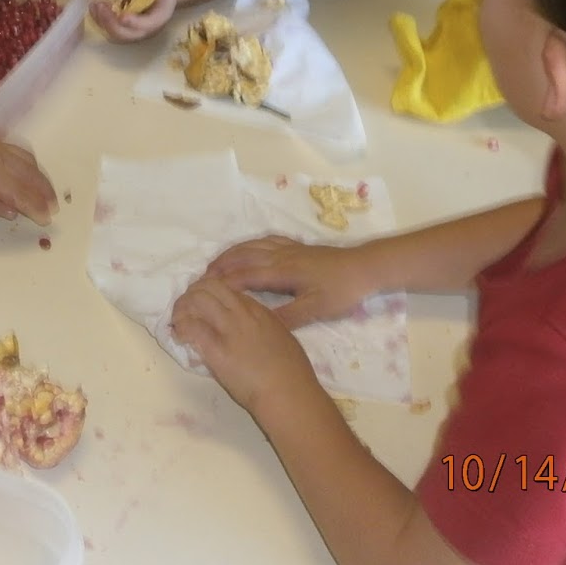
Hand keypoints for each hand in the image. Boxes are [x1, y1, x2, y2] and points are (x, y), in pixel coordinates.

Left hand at [0, 125, 56, 224]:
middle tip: (55, 208)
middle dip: (44, 192)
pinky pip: (18, 150)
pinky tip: (32, 171)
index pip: (20, 193)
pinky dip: (30, 163)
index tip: (47, 219)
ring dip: (40, 177)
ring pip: (27, 160)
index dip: (35, 207)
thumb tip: (12, 212)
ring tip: (47, 192)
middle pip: (29, 175)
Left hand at [89, 0, 178, 43]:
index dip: (135, 23)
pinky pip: (108, 27)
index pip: (147, 25)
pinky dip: (98, 19)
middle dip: (112, 24)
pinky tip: (93, 5)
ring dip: (102, 22)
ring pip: (114, 33)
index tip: (122, 16)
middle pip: (127, 35)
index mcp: (159, 19)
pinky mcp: (121, 26)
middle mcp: (145, 29)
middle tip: (101, 7)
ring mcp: (132, 29)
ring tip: (95, 4)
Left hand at [172, 275, 316, 413]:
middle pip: (211, 286)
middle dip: (193, 292)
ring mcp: (230, 329)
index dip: (211, 293)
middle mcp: (243, 314)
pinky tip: (179, 336)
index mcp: (261, 312)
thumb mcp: (283, 340)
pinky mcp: (217, 349)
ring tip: (178, 320)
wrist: (289, 394)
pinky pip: (193, 327)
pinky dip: (181, 327)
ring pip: (198, 300)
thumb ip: (265, 329)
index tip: (204, 303)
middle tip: (185, 307)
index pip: (229, 289)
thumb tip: (252, 333)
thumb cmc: (294, 375)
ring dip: (182, 307)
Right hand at [204, 235, 376, 328]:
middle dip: (219, 266)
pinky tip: (247, 249)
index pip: (243, 276)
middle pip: (241, 257)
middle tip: (200, 279)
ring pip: (250, 246)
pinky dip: (248, 244)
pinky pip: (264, 240)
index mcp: (281, 272)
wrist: (365, 267)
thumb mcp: (316, 309)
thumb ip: (287, 316)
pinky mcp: (296, 246)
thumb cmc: (341, 290)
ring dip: (230, 254)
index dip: (222, 283)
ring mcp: (287, 248)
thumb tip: (257, 324)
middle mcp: (279, 256)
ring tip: (215, 265)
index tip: (203, 291)